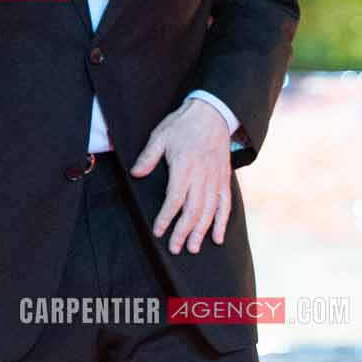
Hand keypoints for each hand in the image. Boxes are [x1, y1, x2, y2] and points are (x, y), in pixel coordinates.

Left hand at [133, 99, 234, 254]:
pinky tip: (218, 237)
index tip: (158, 231)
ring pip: (210, 210)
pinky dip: (222, 221)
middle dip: (184, 232)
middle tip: (176, 248)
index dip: (166, 217)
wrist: (214, 114)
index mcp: (185, 167)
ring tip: (194, 248)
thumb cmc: (183, 125)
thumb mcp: (160, 135)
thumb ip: (148, 156)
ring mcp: (216, 179)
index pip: (175, 199)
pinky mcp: (224, 179)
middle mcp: (203, 176)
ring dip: (202, 231)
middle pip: (194, 210)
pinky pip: (226, 204)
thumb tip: (136, 173)